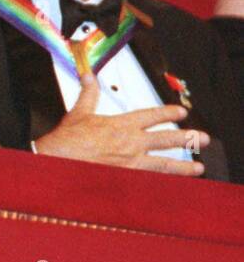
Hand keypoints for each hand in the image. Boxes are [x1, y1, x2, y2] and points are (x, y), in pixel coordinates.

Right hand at [34, 70, 207, 175]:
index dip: (168, 113)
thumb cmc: (67, 139)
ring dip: (184, 166)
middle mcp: (131, 143)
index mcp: (121, 125)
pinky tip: (173, 186)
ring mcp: (131, 163)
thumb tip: (89, 75)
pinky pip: (150, 180)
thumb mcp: (78, 112)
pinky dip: (163, 183)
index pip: (151, 116)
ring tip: (199, 168)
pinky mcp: (126, 178)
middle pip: (166, 139)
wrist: (58, 161)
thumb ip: (89, 93)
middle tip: (203, 138)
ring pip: (164, 164)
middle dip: (187, 138)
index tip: (181, 112)